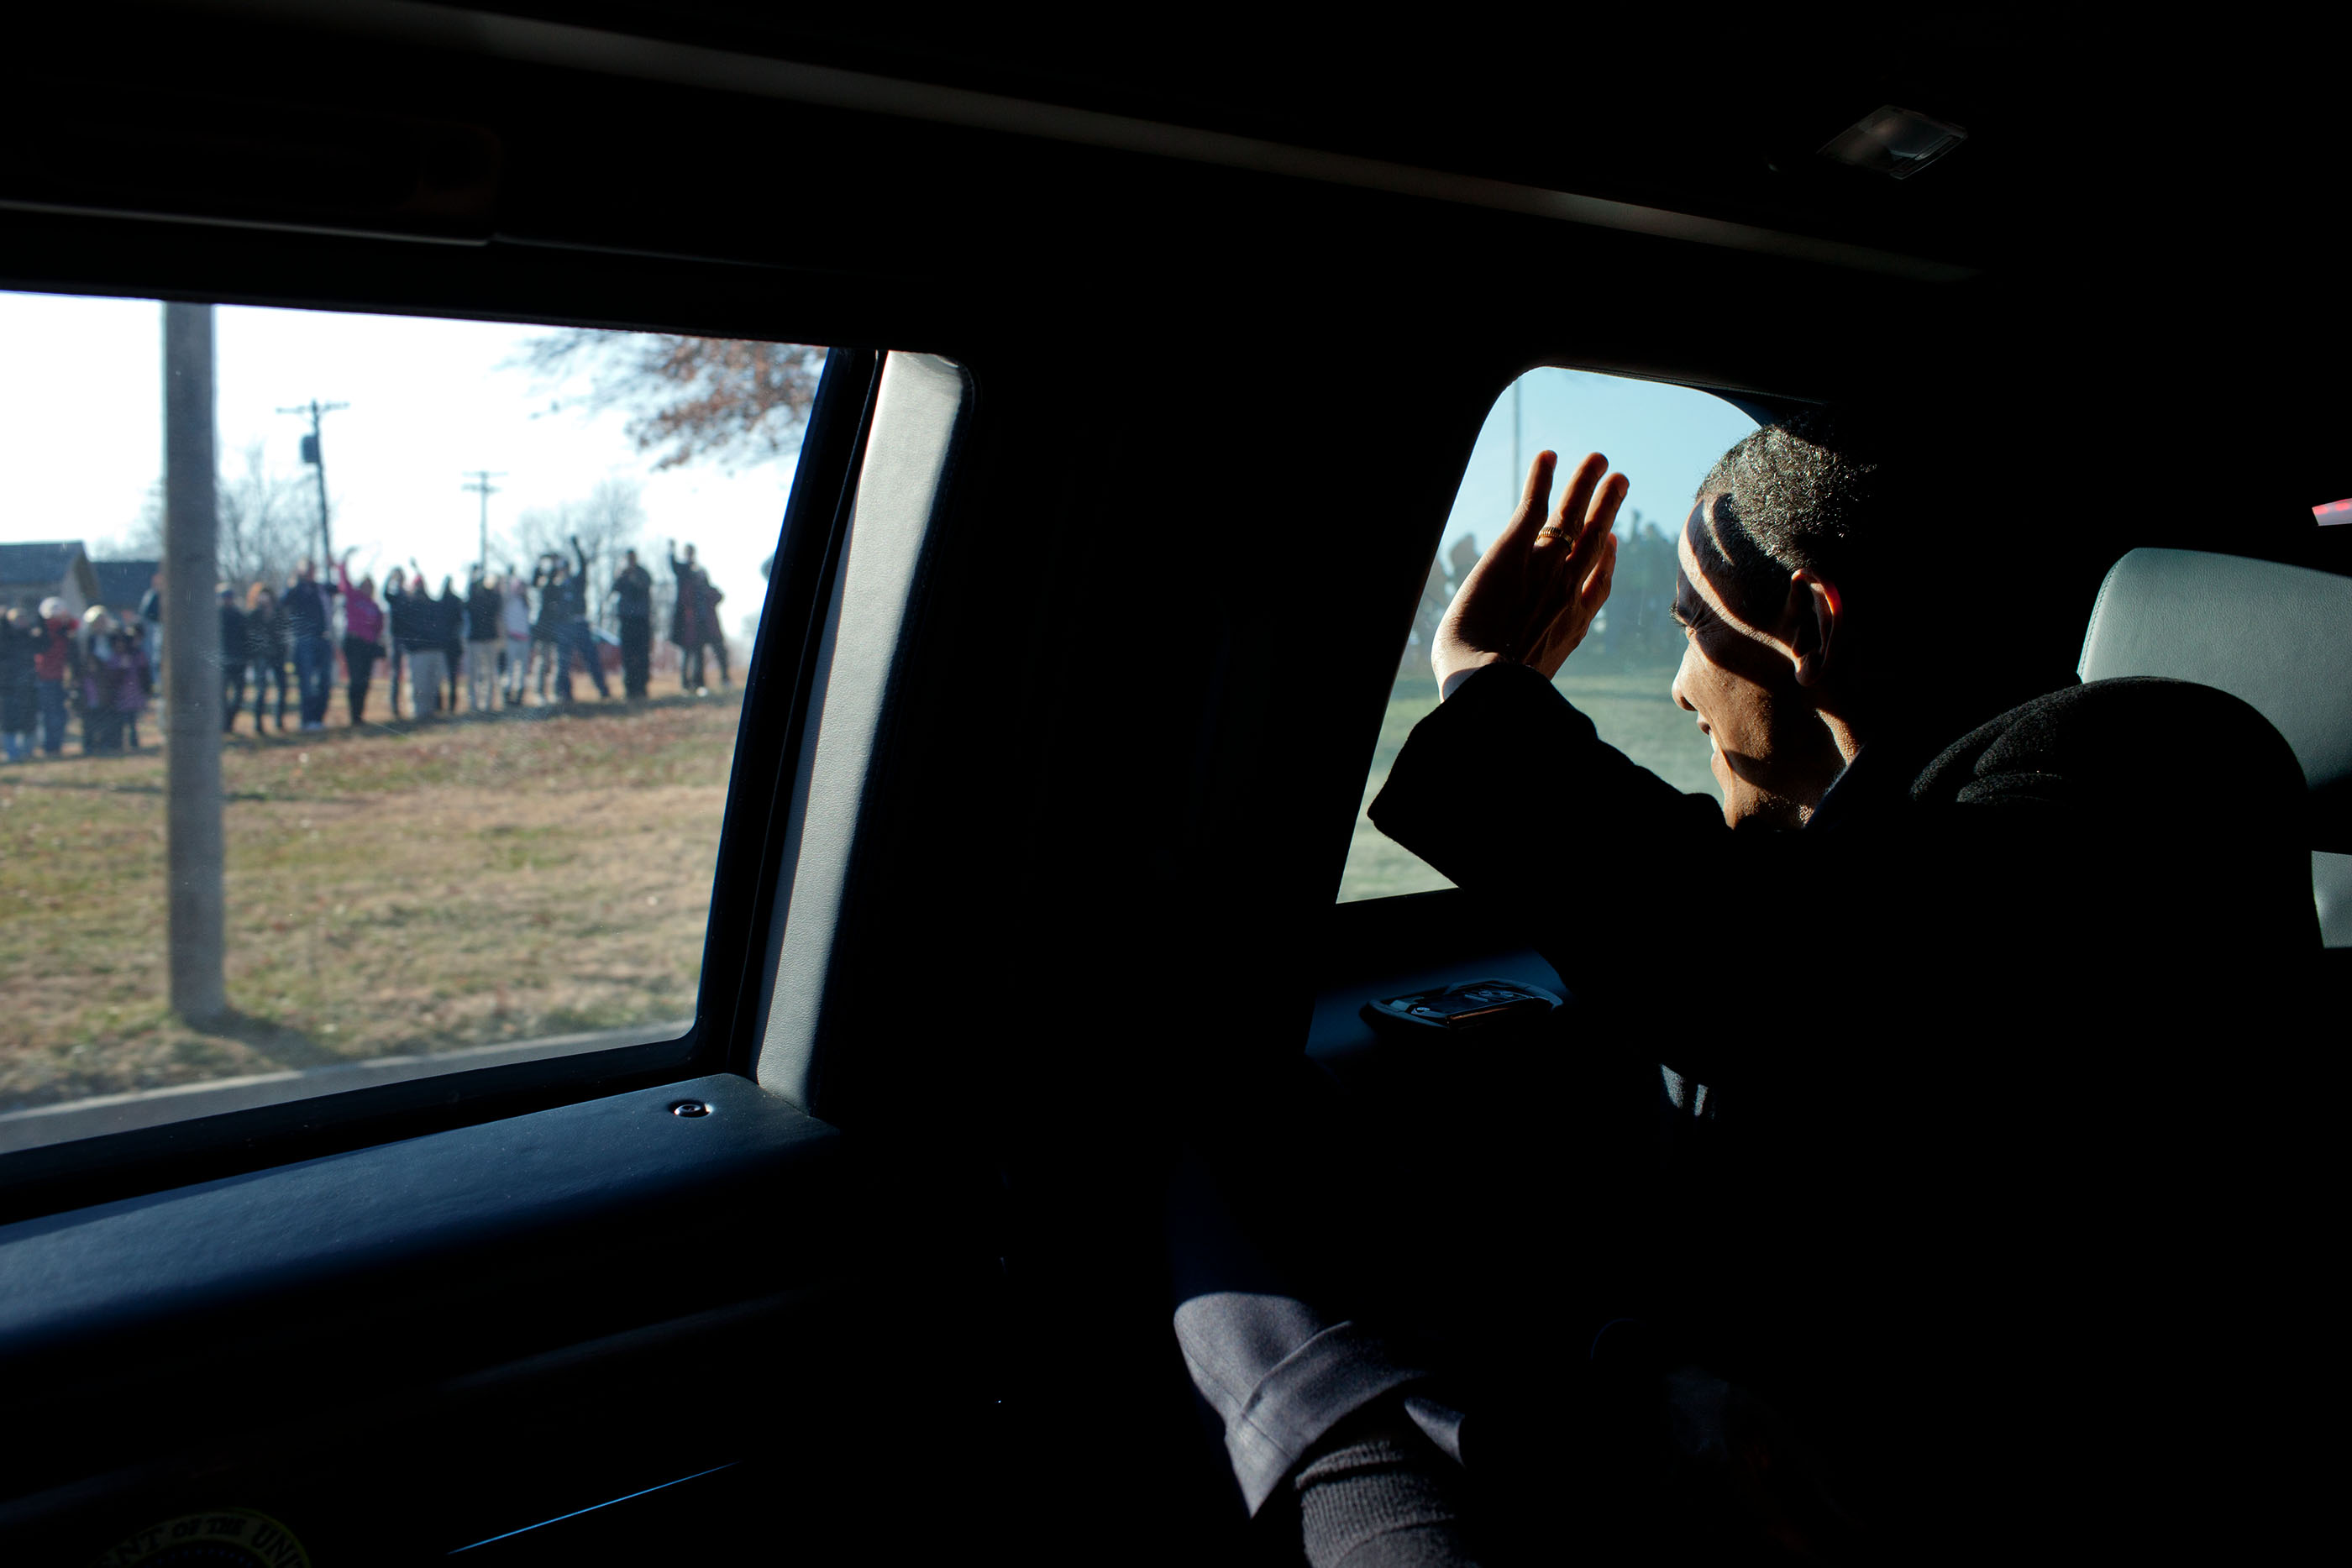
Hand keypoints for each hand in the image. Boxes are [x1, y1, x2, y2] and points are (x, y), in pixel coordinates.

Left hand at [1433, 450, 1626, 686]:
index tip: (1609, 540)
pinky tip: (1549, 455)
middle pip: (1594, 538)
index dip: (1606, 558)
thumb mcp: (1530, 686)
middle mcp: (1566, 587)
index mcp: (1572, 622)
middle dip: (1607, 507)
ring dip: (1586, 484)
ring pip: (1573, 515)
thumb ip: (1536, 674)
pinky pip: (1534, 505)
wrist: (1487, 679)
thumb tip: (1528, 691)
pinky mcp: (1516, 548)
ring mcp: (1545, 565)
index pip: (1597, 582)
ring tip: (1599, 459)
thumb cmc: (1498, 693)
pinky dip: (1542, 478)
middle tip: (1620, 481)